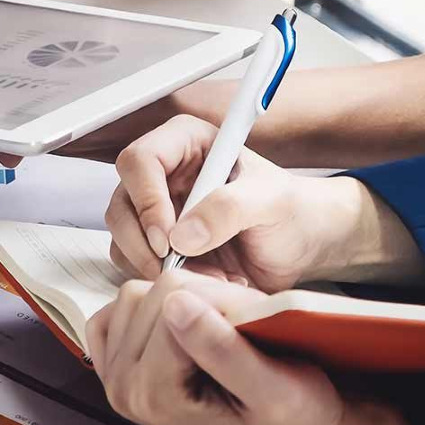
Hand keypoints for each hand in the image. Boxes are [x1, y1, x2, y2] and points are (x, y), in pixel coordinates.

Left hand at [86, 270, 411, 424]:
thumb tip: (175, 304)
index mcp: (154, 397)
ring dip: (181, 299)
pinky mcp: (117, 360)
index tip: (252, 322)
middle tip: (238, 327)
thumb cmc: (297, 418)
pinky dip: (155, 305)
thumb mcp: (275, 390)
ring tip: (218, 329)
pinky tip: (186, 326)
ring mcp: (115, 374)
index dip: (221, 301)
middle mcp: (123, 388)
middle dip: (200, 298)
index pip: (172, 304)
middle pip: (146, 296)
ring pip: (135, 294)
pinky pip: (122, 307)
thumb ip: (222, 349)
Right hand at [105, 114, 370, 290]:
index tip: (168, 237)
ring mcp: (155, 210)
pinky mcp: (154, 243)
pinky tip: (198, 281)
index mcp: (185, 143)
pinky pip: (132, 262)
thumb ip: (228, 209)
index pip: (139, 161)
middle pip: (121, 202)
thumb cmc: (293, 211)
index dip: (147, 199)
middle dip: (142, 241)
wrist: (304, 246)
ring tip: (203, 276)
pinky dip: (157, 278)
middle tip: (173, 266)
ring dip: (151, 264)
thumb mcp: (271, 202)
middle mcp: (162, 174)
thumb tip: (180, 236)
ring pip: (120, 235)